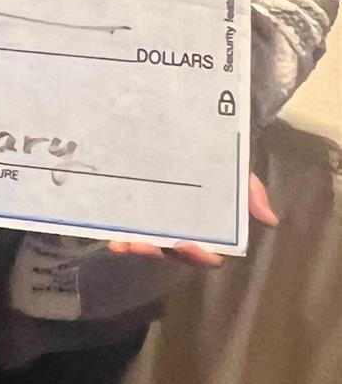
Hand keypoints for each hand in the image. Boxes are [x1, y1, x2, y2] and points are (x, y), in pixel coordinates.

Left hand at [109, 174, 276, 266]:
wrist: (189, 129)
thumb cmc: (215, 160)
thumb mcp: (235, 173)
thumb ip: (250, 192)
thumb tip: (269, 218)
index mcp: (207, 228)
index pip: (206, 252)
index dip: (199, 254)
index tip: (189, 244)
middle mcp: (182, 229)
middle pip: (172, 252)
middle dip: (160, 252)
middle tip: (147, 245)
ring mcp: (157, 222)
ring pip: (148, 243)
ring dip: (138, 247)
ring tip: (127, 243)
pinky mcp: (135, 212)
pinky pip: (127, 230)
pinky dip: (120, 237)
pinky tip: (114, 238)